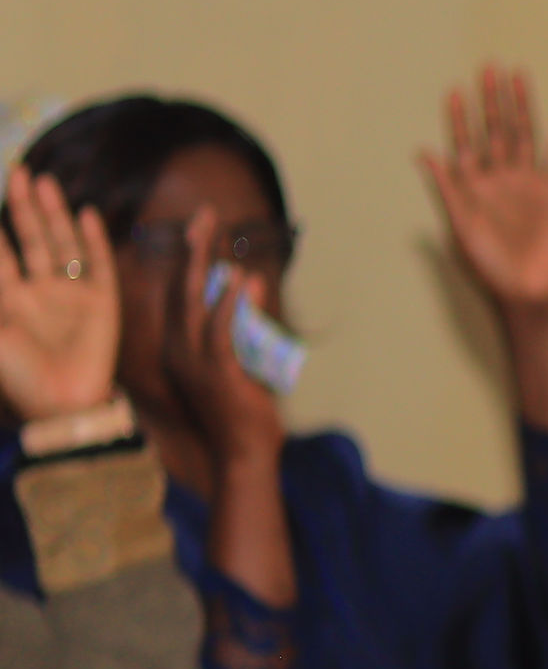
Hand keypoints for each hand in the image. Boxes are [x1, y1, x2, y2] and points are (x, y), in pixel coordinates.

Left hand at [0, 166, 119, 419]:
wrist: (61, 405)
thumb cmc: (17, 374)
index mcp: (8, 299)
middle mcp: (40, 292)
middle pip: (31, 240)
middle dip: (23, 207)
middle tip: (18, 171)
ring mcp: (71, 297)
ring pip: (62, 246)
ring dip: (53, 215)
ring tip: (45, 182)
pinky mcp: (101, 305)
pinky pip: (99, 266)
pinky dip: (93, 241)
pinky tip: (86, 215)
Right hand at [164, 209, 284, 469]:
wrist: (242, 455)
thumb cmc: (241, 414)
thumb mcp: (236, 365)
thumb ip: (238, 333)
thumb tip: (248, 295)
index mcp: (180, 347)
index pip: (181, 294)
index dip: (189, 259)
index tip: (199, 228)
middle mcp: (179, 349)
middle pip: (182, 287)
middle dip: (193, 248)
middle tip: (203, 213)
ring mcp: (195, 361)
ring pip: (195, 301)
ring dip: (206, 263)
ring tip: (214, 229)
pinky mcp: (218, 372)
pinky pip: (222, 331)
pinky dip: (230, 303)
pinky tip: (239, 279)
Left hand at [420, 63, 547, 315]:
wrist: (526, 293)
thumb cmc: (487, 268)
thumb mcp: (459, 228)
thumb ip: (447, 189)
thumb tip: (424, 153)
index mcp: (472, 185)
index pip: (464, 142)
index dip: (460, 118)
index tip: (457, 90)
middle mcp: (500, 177)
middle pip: (496, 130)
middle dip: (492, 100)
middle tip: (489, 67)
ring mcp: (528, 182)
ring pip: (525, 134)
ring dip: (521, 106)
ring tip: (518, 76)